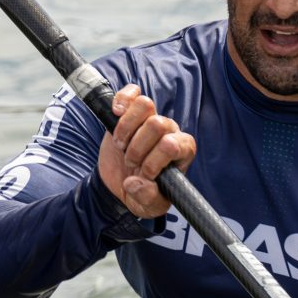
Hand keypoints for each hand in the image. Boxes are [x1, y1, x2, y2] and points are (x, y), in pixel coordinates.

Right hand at [98, 84, 195, 218]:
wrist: (120, 186)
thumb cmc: (142, 194)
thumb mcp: (149, 206)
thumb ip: (147, 198)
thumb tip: (135, 183)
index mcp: (181, 151)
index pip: (175, 144)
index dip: (156, 160)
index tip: (144, 174)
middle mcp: (169, 131)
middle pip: (158, 124)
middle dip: (138, 148)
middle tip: (130, 162)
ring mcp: (150, 118)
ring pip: (145, 105)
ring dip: (126, 129)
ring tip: (122, 145)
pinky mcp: (130, 110)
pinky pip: (132, 92)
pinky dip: (122, 101)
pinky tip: (115, 114)